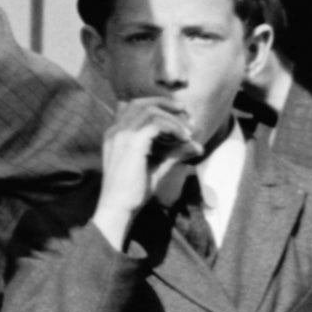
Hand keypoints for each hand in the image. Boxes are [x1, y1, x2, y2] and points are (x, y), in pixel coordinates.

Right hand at [93, 97, 202, 249]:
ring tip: (188, 130)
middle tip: (186, 111)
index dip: (157, 105)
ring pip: (150, 111)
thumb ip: (174, 153)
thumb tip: (197, 146)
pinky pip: (157, 124)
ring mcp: (121, 134)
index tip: (178, 113)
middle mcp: (115, 130)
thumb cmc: (133, 192)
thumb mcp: (157, 167)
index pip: (133, 106)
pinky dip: (174, 128)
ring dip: (173, 118)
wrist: (117, 208)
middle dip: (166, 103)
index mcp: (115, 134)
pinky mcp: (132, 142)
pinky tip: (184, 139)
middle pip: (141, 103)